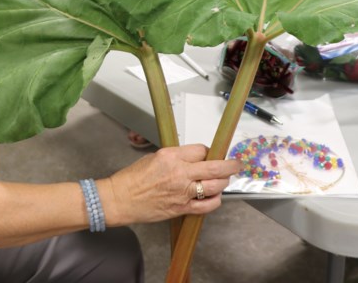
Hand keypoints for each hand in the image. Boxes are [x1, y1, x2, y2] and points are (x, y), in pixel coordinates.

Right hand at [100, 144, 239, 224]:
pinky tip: (215, 196)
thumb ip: (176, 157)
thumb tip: (193, 158)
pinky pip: (208, 205)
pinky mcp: (182, 208)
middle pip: (216, 167)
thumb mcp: (154, 157)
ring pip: (216, 186)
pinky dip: (216, 200)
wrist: (121, 199)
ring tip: (224, 180)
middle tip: (236, 164)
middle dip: (230, 165)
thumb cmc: (133, 178)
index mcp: (171, 156)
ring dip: (224, 182)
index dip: (209, 152)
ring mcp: (183, 192)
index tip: (211, 154)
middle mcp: (180, 173)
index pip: (202, 150)